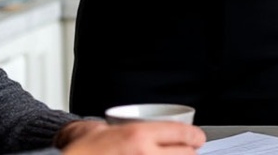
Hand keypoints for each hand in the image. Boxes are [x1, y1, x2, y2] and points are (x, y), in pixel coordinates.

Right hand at [61, 122, 205, 154]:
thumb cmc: (80, 150)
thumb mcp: (104, 128)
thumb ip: (126, 126)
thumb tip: (144, 126)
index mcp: (138, 136)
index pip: (182, 134)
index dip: (195, 136)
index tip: (197, 138)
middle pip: (186, 154)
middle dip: (190, 152)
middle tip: (189, 149)